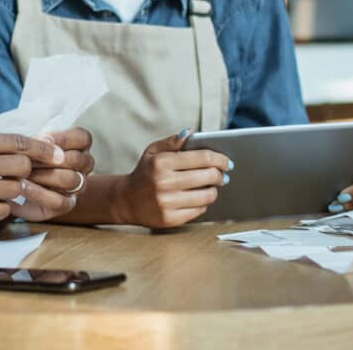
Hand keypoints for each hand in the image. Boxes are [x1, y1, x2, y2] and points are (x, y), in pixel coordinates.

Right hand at [0, 131, 61, 237]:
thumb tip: (14, 139)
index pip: (17, 141)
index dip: (42, 148)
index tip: (57, 154)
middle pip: (23, 166)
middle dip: (28, 171)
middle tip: (25, 176)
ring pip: (16, 188)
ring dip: (14, 191)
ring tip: (0, 191)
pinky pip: (4, 210)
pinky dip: (1, 208)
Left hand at [11, 128, 94, 221]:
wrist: (20, 188)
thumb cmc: (28, 160)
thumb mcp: (33, 147)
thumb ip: (39, 143)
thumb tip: (40, 140)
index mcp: (79, 147)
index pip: (83, 138)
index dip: (63, 138)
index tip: (41, 139)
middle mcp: (82, 167)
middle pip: (77, 159)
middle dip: (50, 158)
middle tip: (27, 157)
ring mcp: (77, 187)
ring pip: (71, 180)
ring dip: (44, 175)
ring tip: (23, 173)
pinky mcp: (67, 205)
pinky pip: (60, 201)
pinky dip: (39, 194)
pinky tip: (22, 188)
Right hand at [114, 130, 231, 228]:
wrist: (126, 200)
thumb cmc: (145, 173)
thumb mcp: (153, 151)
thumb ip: (173, 141)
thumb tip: (191, 133)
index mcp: (161, 162)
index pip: (203, 158)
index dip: (220, 159)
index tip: (227, 162)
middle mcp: (163, 182)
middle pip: (209, 176)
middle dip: (220, 175)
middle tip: (222, 175)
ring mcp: (167, 202)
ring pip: (207, 196)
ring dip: (213, 190)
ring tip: (210, 187)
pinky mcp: (170, 219)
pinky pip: (199, 210)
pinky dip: (202, 203)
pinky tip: (197, 198)